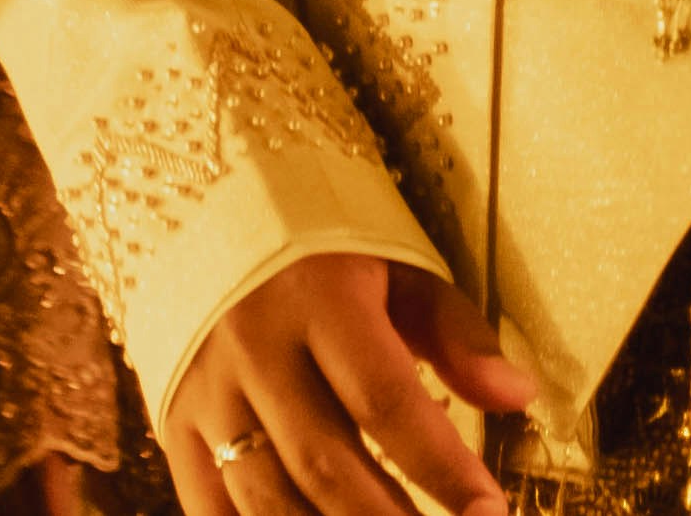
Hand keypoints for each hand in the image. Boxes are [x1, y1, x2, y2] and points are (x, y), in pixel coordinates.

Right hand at [168, 252, 531, 515]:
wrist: (203, 206)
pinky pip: (208, 504)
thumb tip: (517, 395)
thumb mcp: (398, 264)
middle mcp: (256, 351)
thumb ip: (456, 332)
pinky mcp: (173, 422)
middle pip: (325, 463)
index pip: (387, 399)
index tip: (488, 510)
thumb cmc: (323, 245)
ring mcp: (207, 394)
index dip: (441, 465)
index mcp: (321, 301)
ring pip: (265, 498)